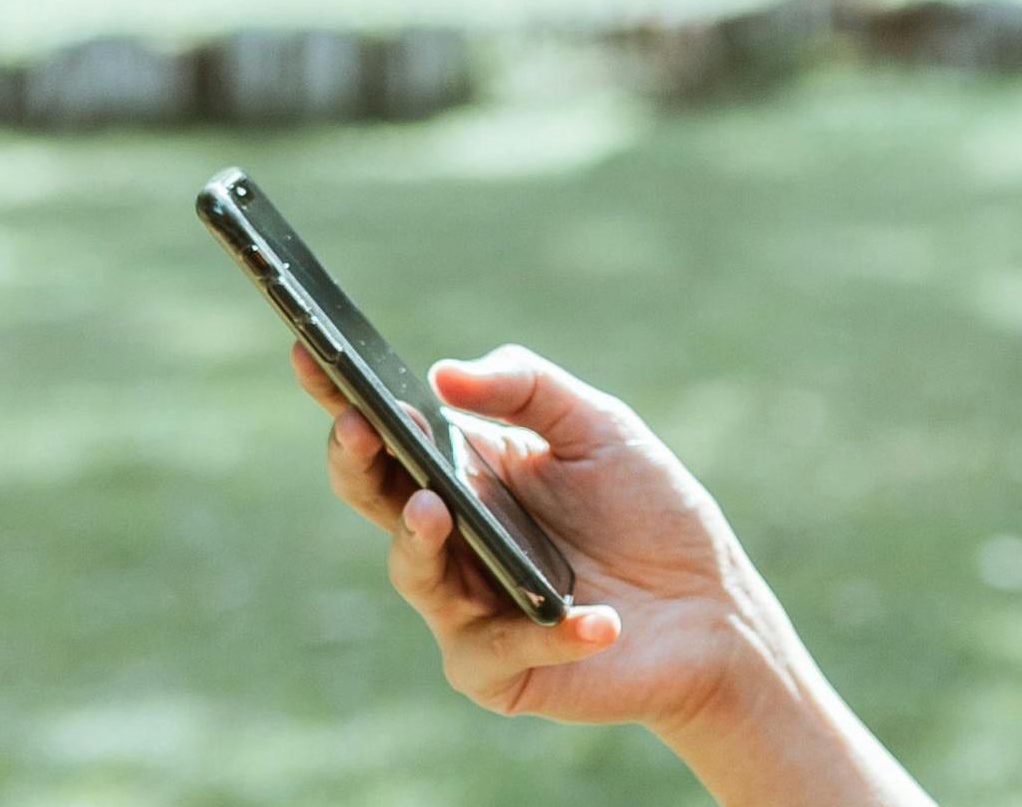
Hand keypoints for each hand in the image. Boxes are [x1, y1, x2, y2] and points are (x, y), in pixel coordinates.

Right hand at [292, 339, 786, 735]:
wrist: (710, 605)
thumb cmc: (646, 509)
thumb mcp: (598, 427)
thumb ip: (528, 389)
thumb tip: (444, 375)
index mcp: (462, 475)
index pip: (387, 435)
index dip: (341, 396)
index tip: (311, 350)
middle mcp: (449, 541)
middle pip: (376, 501)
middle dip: (357, 463)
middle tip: (361, 429)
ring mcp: (466, 609)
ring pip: (415, 575)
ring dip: (420, 542)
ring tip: (437, 508)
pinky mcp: (502, 671)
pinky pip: (503, 648)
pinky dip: (552, 630)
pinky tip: (594, 617)